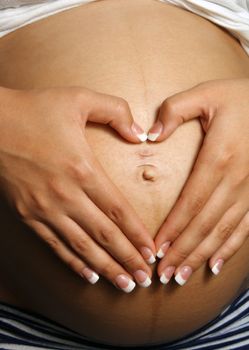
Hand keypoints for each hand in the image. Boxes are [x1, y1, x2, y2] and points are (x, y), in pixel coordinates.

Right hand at [0, 86, 155, 292]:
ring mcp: (45, 209)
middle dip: (127, 259)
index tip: (152, 252)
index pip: (118, 210)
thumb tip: (140, 134)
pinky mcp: (28, 215)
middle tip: (145, 279)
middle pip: (104, 235)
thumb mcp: (79, 99)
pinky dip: (73, 263)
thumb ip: (116, 111)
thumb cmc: (35, 110)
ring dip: (106, 268)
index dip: (137, 234)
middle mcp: (65, 195)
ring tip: (125, 286)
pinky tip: (89, 275)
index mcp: (82, 168)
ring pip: (82, 247)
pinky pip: (55, 245)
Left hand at [147, 79, 248, 284]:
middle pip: (204, 224)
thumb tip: (150, 135)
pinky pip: (244, 228)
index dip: (172, 229)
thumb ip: (174, 110)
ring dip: (200, 256)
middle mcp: (236, 179)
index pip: (190, 203)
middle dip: (181, 252)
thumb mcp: (206, 94)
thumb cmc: (241, 98)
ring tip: (181, 276)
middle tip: (162, 275)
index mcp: (219, 157)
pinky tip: (215, 265)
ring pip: (222, 232)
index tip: (155, 249)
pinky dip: (229, 249)